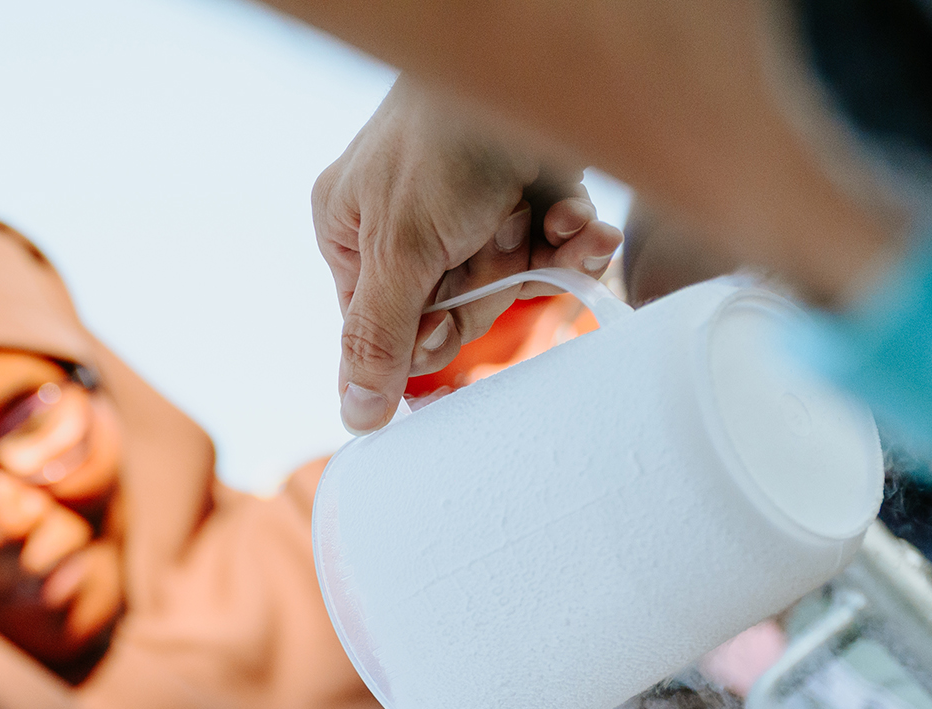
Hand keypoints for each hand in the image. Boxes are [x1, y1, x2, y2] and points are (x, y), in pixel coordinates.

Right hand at [312, 77, 621, 432]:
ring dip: (539, 260)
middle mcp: (407, 224)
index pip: (377, 325)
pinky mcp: (528, 197)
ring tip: (556, 226)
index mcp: (353, 231)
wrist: (530, 67)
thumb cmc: (444, 143)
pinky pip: (547, 248)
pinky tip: (579, 219)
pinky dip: (570, 236)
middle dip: (484, 290)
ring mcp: (470, 212)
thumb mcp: (401, 250)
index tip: (444, 340)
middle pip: (445, 311)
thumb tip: (354, 418)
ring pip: (504, 281)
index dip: (418, 342)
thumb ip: (378, 339)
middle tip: (492, 262)